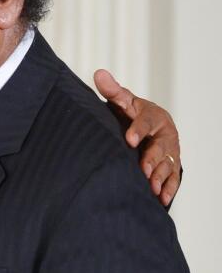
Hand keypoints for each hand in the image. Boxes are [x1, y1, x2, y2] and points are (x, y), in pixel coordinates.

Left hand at [94, 69, 181, 204]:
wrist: (151, 125)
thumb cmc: (133, 113)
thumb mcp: (124, 101)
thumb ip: (112, 91)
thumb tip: (98, 73)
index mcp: (153, 116)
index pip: (146, 121)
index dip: (138, 129)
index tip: (129, 139)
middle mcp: (165, 134)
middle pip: (161, 146)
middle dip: (153, 157)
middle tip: (143, 168)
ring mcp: (171, 151)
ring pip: (169, 163)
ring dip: (161, 175)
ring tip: (151, 187)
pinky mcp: (172, 165)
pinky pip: (173, 178)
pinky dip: (168, 188)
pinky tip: (161, 199)